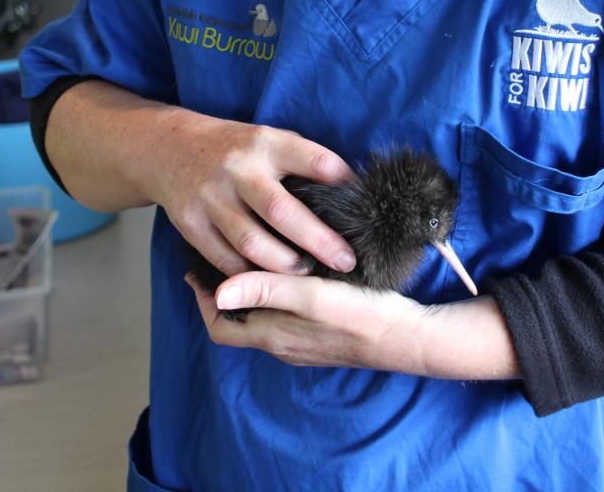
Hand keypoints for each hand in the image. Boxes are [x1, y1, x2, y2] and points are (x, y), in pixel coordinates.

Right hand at [148, 112, 357, 276]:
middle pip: (282, 212)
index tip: (362, 209)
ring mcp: (210, 197)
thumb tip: (353, 190)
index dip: (342, 183)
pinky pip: (225, 259)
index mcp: (266, 143)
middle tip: (346, 262)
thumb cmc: (236, 150)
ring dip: (284, 266)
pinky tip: (271, 281)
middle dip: (319, 242)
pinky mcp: (190, 224)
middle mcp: (238, 169)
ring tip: (308, 275)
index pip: (314, 160)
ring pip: (252, 243)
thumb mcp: (269, 140)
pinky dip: (251, 275)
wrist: (168, 149)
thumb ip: (304, 161)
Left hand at [187, 270, 428, 372]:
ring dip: (251, 295)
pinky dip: (275, 300)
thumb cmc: (362, 315)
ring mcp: (303, 344)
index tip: (195, 269)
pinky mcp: (322, 338)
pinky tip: (291, 275)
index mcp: (274, 335)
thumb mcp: (312, 297)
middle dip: (223, 294)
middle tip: (219, 258)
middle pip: (237, 323)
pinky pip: (285, 320)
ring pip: (262, 320)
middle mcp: (283, 344)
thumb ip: (266, 291)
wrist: (409, 338)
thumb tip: (217, 291)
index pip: (219, 325)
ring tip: (251, 260)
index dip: (203, 300)